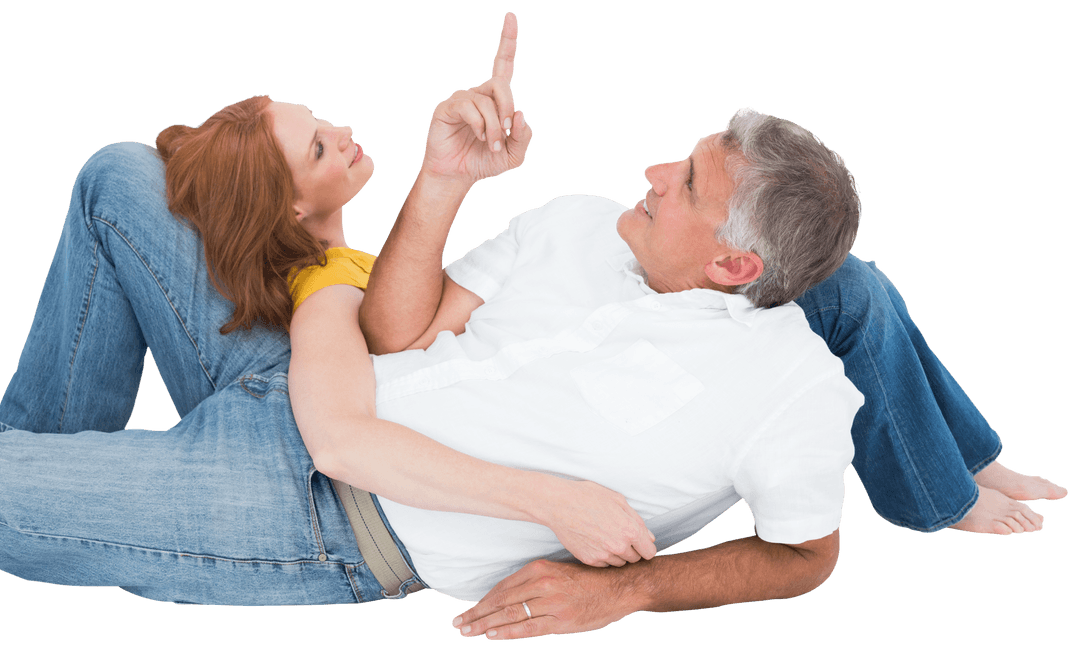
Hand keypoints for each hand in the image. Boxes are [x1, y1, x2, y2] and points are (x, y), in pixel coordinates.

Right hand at [420, 11, 532, 185]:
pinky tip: (478, 136)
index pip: (504, 65)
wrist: (458, 175)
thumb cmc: (484, 162)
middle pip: (501, 85)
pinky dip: (479, 125)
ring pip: (487, 102)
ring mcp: (463, 99)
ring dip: (494, 127)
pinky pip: (469, 108)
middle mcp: (480, 94)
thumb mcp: (513, 155)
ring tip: (490, 144)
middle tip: (506, 133)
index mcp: (496, 100)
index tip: (510, 16)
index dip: (508, 41)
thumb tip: (520, 114)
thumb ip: (523, 137)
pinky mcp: (448, 108)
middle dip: (507, 109)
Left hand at [452, 559, 641, 639]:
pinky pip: (529, 628)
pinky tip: (492, 636)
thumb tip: (509, 596)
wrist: (622, 586)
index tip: (468, 611)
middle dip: (477, 614)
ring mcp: (552, 603)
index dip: (483, 601)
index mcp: (540, 568)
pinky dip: (508, 632)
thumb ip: (536, 581)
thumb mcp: (560, 571)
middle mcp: (543, 583)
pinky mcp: (562, 620)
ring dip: (485, 625)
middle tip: (458, 624)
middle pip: (501, 601)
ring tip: (468, 632)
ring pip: (511, 614)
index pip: (503, 587)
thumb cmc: (591, 579)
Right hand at [540, 479, 656, 566]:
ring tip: (605, 537)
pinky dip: (603, 556)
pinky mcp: (589, 560)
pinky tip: (595, 541)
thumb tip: (649, 537)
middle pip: (635, 559)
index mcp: (630, 530)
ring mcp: (603, 555)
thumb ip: (637, 520)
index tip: (640, 544)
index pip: (649, 552)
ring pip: (619, 563)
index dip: (645, 547)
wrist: (560, 504)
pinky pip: (603, 564)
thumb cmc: (588, 497)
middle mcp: (619, 546)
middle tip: (619, 535)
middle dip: (631, 550)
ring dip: (617, 554)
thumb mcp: (618, 500)